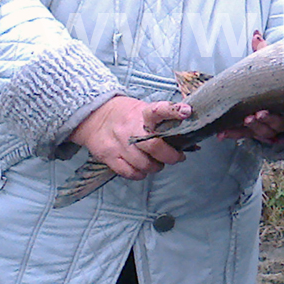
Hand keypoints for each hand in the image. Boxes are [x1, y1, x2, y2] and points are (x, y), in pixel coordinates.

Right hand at [70, 96, 190, 179]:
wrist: (93, 116)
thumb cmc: (124, 115)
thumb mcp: (142, 109)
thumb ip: (162, 121)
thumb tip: (189, 135)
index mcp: (142, 113)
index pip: (159, 110)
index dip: (173, 111)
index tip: (186, 112)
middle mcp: (130, 128)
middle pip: (154, 146)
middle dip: (171, 156)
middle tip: (177, 157)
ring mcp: (119, 144)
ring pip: (144, 163)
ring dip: (156, 167)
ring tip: (157, 163)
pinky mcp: (109, 156)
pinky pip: (129, 172)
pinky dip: (140, 174)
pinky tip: (142, 169)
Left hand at [215, 32, 283, 144]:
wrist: (280, 93)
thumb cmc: (276, 80)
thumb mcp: (272, 65)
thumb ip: (264, 52)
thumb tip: (255, 34)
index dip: (273, 115)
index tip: (261, 112)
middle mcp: (282, 118)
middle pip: (275, 126)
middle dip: (263, 122)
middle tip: (252, 117)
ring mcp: (269, 127)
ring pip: (263, 133)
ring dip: (250, 129)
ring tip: (241, 122)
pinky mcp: (257, 131)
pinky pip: (246, 135)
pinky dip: (234, 134)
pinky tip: (221, 134)